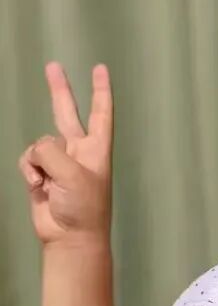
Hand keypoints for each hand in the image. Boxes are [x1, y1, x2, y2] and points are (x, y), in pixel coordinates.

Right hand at [19, 63, 112, 243]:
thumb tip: (38, 151)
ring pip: (40, 143)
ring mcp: (59, 162)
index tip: (100, 69)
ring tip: (50, 183)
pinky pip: (29, 159)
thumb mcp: (73, 174)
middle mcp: (79, 151)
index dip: (100, 90)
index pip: (100, 112)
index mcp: (97, 148)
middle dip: (59, 90)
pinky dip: (30, 171)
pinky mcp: (42, 173)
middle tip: (53, 66)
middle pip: (66, 112)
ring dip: (39, 161)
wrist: (70, 238)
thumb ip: (52, 151)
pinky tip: (38, 187)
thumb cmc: (83, 208)